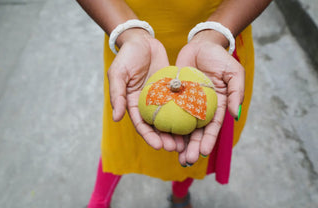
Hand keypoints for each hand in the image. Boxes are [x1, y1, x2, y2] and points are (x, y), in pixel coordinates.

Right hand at [108, 28, 181, 150]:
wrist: (142, 41)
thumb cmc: (127, 56)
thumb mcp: (118, 74)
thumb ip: (117, 95)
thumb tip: (116, 118)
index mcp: (133, 104)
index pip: (141, 125)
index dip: (149, 137)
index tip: (159, 146)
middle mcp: (148, 104)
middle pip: (157, 126)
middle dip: (166, 139)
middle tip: (176, 148)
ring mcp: (161, 97)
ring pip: (170, 117)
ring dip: (177, 131)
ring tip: (187, 142)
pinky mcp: (172, 89)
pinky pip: (180, 102)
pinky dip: (185, 112)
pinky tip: (194, 120)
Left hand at [175, 30, 244, 164]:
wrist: (200, 45)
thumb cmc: (219, 58)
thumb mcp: (233, 73)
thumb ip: (236, 93)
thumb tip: (235, 115)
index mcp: (217, 106)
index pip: (212, 126)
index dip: (208, 140)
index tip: (202, 152)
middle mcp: (200, 108)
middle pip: (196, 131)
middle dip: (191, 146)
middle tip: (185, 160)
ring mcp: (185, 103)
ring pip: (181, 125)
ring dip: (178, 140)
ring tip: (173, 153)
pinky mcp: (173, 96)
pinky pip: (168, 110)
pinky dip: (165, 122)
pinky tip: (160, 134)